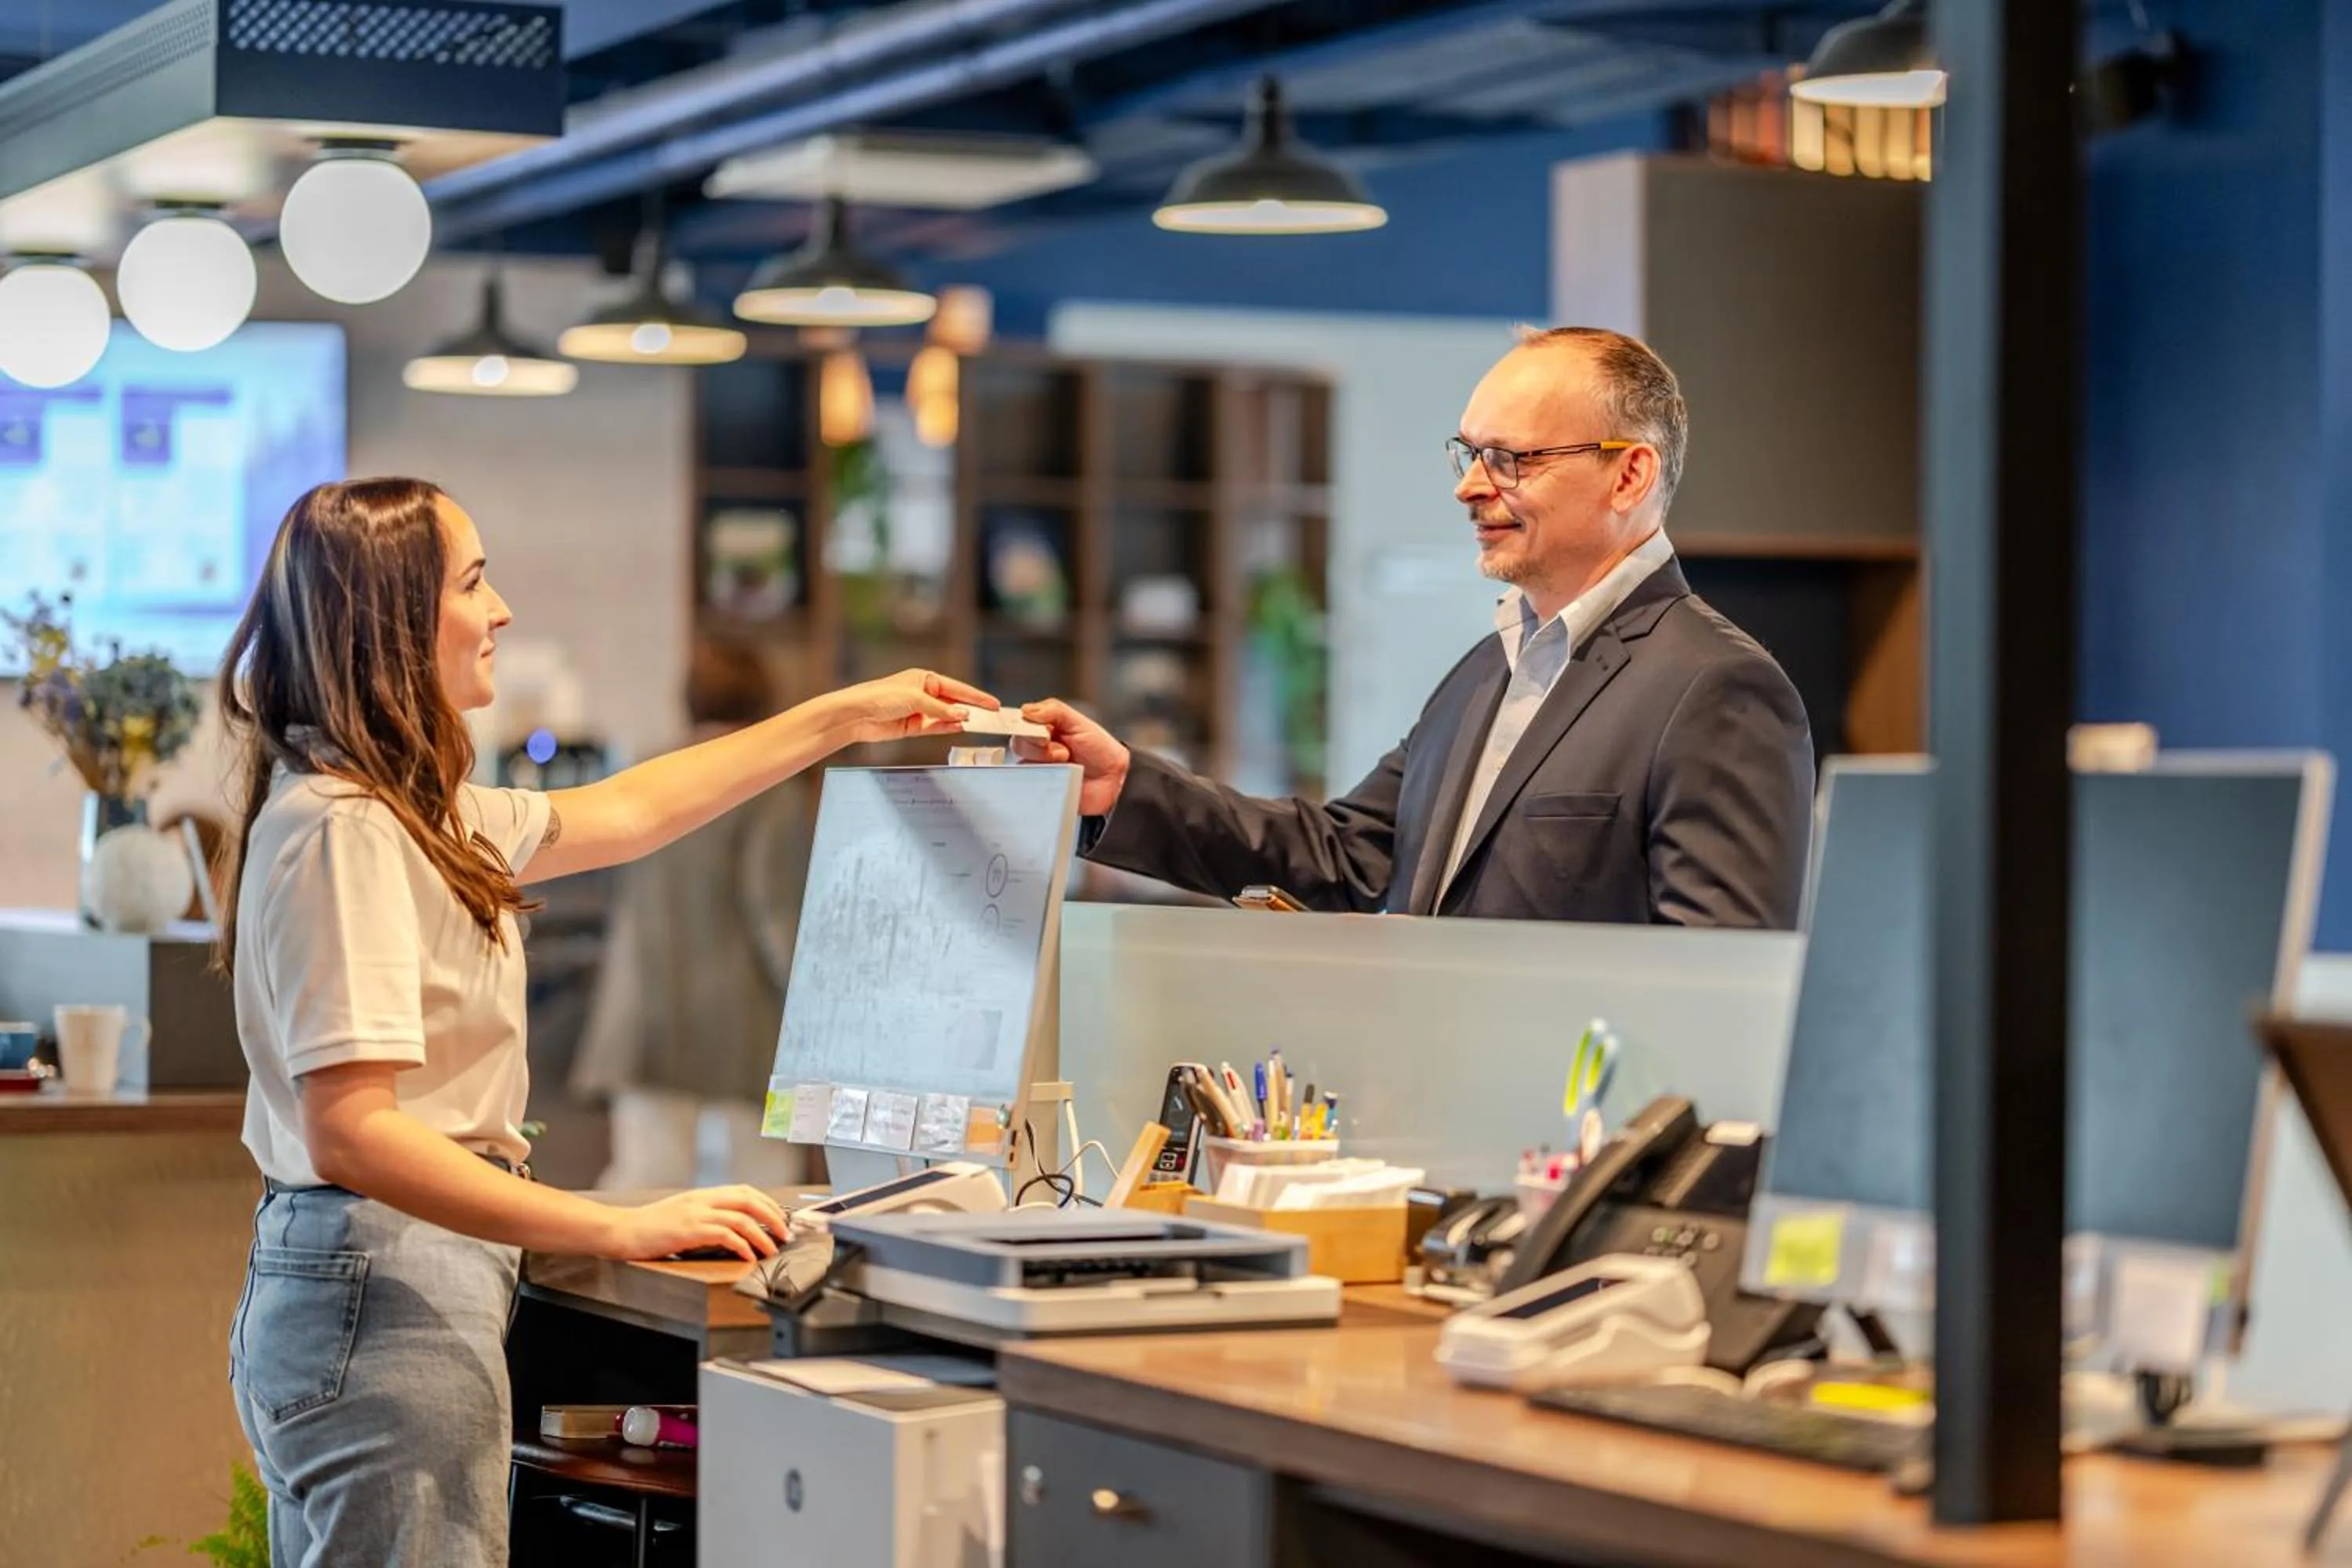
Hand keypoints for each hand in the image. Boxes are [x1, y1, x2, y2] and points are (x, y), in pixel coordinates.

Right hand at [600, 1185, 791, 1262]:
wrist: (620, 1230)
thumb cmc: (648, 1228)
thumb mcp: (681, 1215)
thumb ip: (704, 1216)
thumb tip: (732, 1229)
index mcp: (702, 1195)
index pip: (744, 1191)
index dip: (767, 1203)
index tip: (780, 1218)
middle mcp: (702, 1200)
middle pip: (749, 1199)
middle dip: (773, 1216)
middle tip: (785, 1233)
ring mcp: (695, 1214)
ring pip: (741, 1217)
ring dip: (762, 1234)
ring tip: (772, 1249)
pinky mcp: (688, 1230)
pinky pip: (725, 1234)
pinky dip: (742, 1245)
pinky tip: (748, 1256)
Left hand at [829, 669, 997, 745]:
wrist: (856, 715)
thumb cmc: (880, 697)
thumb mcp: (915, 699)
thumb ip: (940, 709)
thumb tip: (963, 715)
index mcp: (924, 679)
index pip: (957, 688)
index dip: (976, 696)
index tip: (993, 704)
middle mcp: (924, 694)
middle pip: (954, 702)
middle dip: (972, 709)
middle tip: (992, 717)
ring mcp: (920, 711)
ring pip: (947, 716)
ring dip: (961, 720)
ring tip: (980, 725)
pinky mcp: (913, 727)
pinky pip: (936, 728)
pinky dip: (948, 728)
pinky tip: (960, 728)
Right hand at [1014, 698, 1130, 815]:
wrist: (1114, 779)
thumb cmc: (1100, 750)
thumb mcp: (1079, 722)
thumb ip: (1053, 711)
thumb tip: (1026, 711)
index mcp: (1045, 728)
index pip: (1021, 723)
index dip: (1024, 726)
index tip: (1043, 733)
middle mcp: (1038, 748)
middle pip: (1018, 743)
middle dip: (1038, 745)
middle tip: (1062, 751)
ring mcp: (1039, 769)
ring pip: (1022, 764)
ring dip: (1044, 762)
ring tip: (1066, 763)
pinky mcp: (1041, 788)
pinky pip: (1028, 784)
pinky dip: (1041, 780)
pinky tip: (1059, 777)